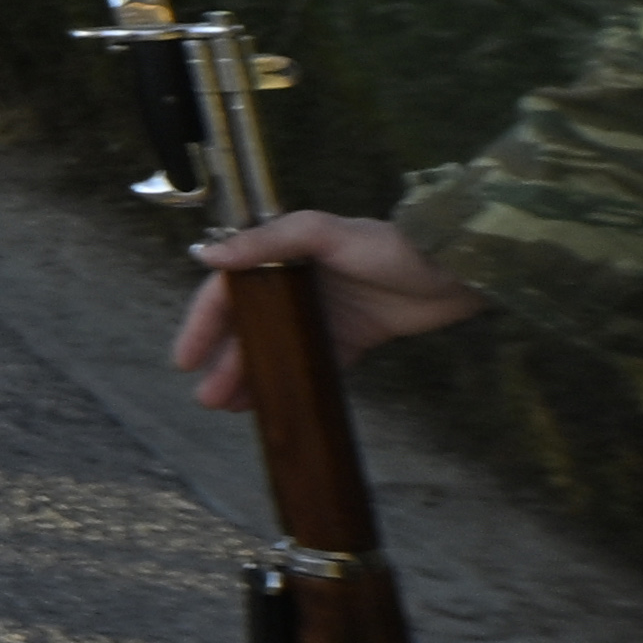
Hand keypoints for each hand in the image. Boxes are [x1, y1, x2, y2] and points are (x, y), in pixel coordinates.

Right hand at [178, 213, 489, 410]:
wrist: (456, 269)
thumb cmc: (390, 246)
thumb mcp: (324, 234)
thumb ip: (268, 242)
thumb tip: (204, 255)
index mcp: (282, 255)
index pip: (229, 291)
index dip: (203, 325)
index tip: (186, 361)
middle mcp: (296, 284)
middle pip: (249, 328)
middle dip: (225, 363)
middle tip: (208, 399)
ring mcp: (323, 314)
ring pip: (276, 350)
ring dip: (252, 376)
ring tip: (231, 407)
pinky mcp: (351, 338)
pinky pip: (312, 364)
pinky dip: (292, 382)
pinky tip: (277, 402)